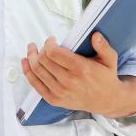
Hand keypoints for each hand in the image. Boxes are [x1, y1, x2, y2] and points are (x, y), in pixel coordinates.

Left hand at [21, 32, 135, 117]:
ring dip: (31, 58)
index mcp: (81, 69)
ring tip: (31, 49)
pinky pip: (36, 85)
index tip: (51, 39)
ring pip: (37, 71)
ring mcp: (60, 92)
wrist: (106, 101)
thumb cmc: (106, 77)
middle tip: (39, 44)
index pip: (54, 53)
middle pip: (43, 60)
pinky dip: (28, 72)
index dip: (48, 43)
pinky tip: (26, 62)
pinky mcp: (54, 100)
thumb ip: (104, 46)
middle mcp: (68, 81)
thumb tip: (95, 35)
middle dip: (38, 49)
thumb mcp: (110, 60)